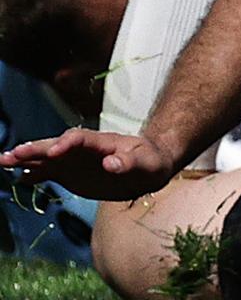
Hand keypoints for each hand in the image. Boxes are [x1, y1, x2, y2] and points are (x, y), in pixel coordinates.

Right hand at [0, 128, 175, 200]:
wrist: (147, 167)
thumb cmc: (150, 161)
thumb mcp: (146, 163)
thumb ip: (129, 162)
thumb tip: (111, 164)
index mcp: (101, 142)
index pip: (79, 138)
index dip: (66, 144)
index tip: (53, 153)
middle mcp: (82, 149)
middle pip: (55, 145)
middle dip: (35, 149)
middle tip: (12, 154)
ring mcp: (73, 160)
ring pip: (45, 157)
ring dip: (25, 158)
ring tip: (3, 161)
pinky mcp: (69, 173)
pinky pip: (48, 172)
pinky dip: (33, 174)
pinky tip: (18, 177)